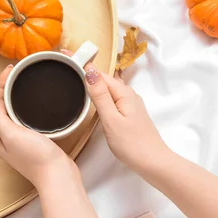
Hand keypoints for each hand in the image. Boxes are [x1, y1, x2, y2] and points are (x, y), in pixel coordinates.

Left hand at [0, 65, 78, 190]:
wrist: (57, 175)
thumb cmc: (36, 157)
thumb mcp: (12, 134)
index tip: (10, 69)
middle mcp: (1, 139)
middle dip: (5, 88)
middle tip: (15, 71)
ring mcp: (15, 141)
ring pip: (10, 112)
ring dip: (13, 96)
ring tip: (21, 81)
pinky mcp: (29, 142)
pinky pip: (21, 118)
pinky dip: (23, 106)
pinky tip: (30, 101)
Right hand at [71, 57, 165, 172]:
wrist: (153, 162)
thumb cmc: (132, 144)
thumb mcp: (112, 120)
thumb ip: (101, 96)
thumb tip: (91, 71)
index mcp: (123, 93)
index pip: (99, 73)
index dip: (82, 64)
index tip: (65, 54)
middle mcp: (128, 95)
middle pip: (104, 79)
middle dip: (86, 70)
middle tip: (65, 63)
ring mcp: (130, 104)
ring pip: (108, 88)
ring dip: (93, 81)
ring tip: (74, 76)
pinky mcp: (129, 114)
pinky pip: (112, 98)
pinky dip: (100, 94)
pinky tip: (92, 97)